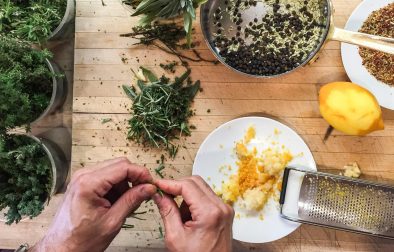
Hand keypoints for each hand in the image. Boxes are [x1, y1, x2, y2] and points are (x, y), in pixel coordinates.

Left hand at [32, 158, 155, 251]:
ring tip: (128, 202)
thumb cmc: (81, 240)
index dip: (141, 173)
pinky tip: (117, 202)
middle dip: (134, 177)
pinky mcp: (82, 182)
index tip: (151, 184)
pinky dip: (116, 186)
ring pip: (114, 169)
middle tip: (143, 193)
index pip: (123, 167)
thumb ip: (132, 200)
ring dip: (125, 183)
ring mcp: (82, 178)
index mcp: (89, 184)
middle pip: (119, 164)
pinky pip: (106, 176)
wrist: (61, 248)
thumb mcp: (112, 221)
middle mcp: (83, 175)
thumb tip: (149, 187)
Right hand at [153, 176, 233, 251]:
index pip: (187, 186)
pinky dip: (194, 202)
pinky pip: (207, 198)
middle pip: (196, 182)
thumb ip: (167, 212)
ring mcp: (225, 209)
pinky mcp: (225, 213)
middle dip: (178, 186)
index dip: (170, 183)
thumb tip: (159, 195)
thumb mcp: (175, 237)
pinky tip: (188, 218)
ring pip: (201, 188)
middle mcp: (221, 208)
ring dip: (186, 196)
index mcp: (210, 213)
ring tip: (179, 216)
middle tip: (163, 194)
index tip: (157, 184)